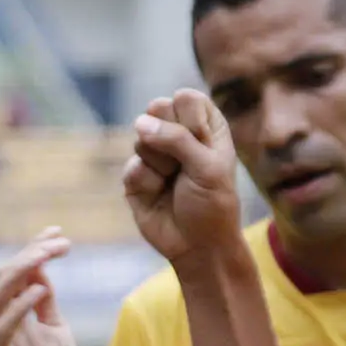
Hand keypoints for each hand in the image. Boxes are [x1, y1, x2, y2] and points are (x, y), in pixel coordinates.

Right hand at [0, 229, 81, 345]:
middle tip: (58, 242)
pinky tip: (40, 290)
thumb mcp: (54, 330)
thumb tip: (40, 266)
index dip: (31, 251)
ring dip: (22, 272)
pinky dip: (19, 308)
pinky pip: (2, 331)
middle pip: (1, 281)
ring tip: (48, 254)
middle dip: (29, 256)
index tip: (58, 233)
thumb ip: (44, 301)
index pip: (10, 276)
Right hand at [122, 89, 244, 262]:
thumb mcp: (208, 168)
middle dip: (169, 138)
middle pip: (158, 108)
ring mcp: (155, 153)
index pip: (186, 98)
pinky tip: (159, 195)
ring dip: (161, 164)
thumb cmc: (213, 204)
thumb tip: (140, 123)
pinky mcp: (136, 174)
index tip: (201, 144)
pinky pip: (132, 165)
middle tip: (185, 165)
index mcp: (205, 126)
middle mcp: (179, 134)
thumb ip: (178, 139)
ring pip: (142, 136)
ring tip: (175, 183)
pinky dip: (147, 182)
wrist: (198, 247)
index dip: (189, 119)